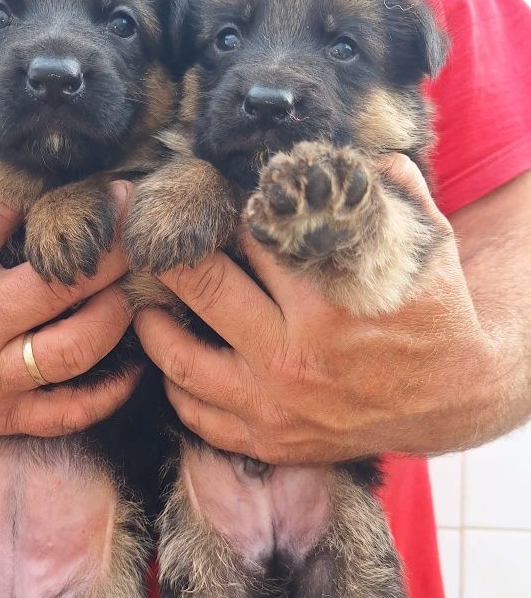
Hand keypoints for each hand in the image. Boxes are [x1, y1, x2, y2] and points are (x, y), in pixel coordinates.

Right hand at [0, 183, 138, 437]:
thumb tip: (3, 166)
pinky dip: (109, 393)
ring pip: (76, 346)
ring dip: (116, 312)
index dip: (45, 187)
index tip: (82, 176)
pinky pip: (68, 412)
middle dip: (109, 244)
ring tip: (129, 286)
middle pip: (59, 279)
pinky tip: (133, 365)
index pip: (2, 211)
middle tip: (132, 217)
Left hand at [133, 156, 499, 463]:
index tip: (214, 203)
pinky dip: (177, 390)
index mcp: (329, 303)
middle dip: (173, 257)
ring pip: (182, 362)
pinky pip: (201, 418)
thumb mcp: (428, 246)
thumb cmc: (435, 316)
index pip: (255, 241)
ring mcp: (276, 406)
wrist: (454, 398)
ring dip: (153, 326)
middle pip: (205, 289)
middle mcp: (293, 357)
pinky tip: (170, 366)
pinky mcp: (270, 441)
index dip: (231, 214)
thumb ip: (393, 193)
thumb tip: (357, 156)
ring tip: (143, 303)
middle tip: (154, 240)